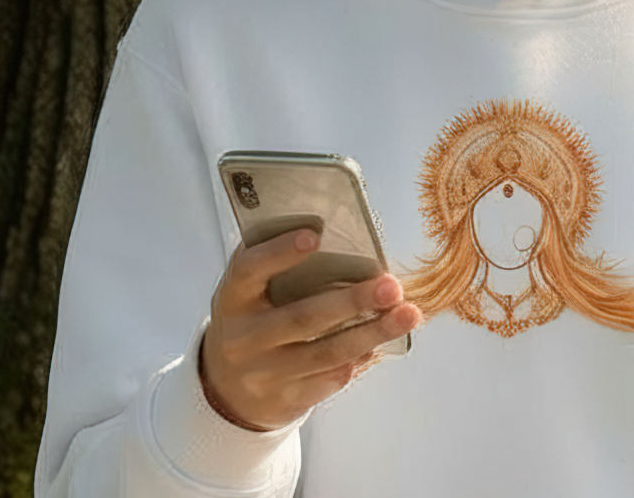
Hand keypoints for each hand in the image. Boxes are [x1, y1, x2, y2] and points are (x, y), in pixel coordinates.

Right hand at [200, 229, 420, 430]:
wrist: (227, 389)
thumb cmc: (249, 320)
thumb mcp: (247, 290)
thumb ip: (273, 263)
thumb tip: (329, 234)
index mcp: (232, 299)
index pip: (250, 270)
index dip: (279, 252)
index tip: (315, 234)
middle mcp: (243, 339)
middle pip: (303, 318)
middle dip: (352, 301)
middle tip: (391, 286)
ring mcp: (264, 375)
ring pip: (326, 353)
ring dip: (372, 333)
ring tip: (407, 315)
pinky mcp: (286, 401)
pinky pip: (330, 378)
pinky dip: (360, 358)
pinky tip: (382, 342)